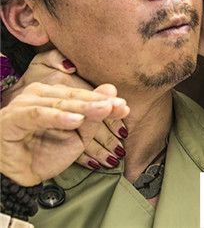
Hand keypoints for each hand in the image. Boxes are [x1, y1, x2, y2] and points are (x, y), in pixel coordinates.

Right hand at [2, 50, 129, 169]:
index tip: (125, 107)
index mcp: (57, 94)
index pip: (85, 95)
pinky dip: (58, 117)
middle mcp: (43, 93)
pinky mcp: (15, 116)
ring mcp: (28, 102)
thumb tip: (113, 93)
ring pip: (61, 102)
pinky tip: (76, 120)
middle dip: (99, 102)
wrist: (15, 172)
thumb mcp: (78, 136)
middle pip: (76, 96)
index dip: (105, 101)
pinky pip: (39, 114)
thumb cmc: (44, 151)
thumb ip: (94, 116)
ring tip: (103, 109)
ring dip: (83, 107)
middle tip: (118, 107)